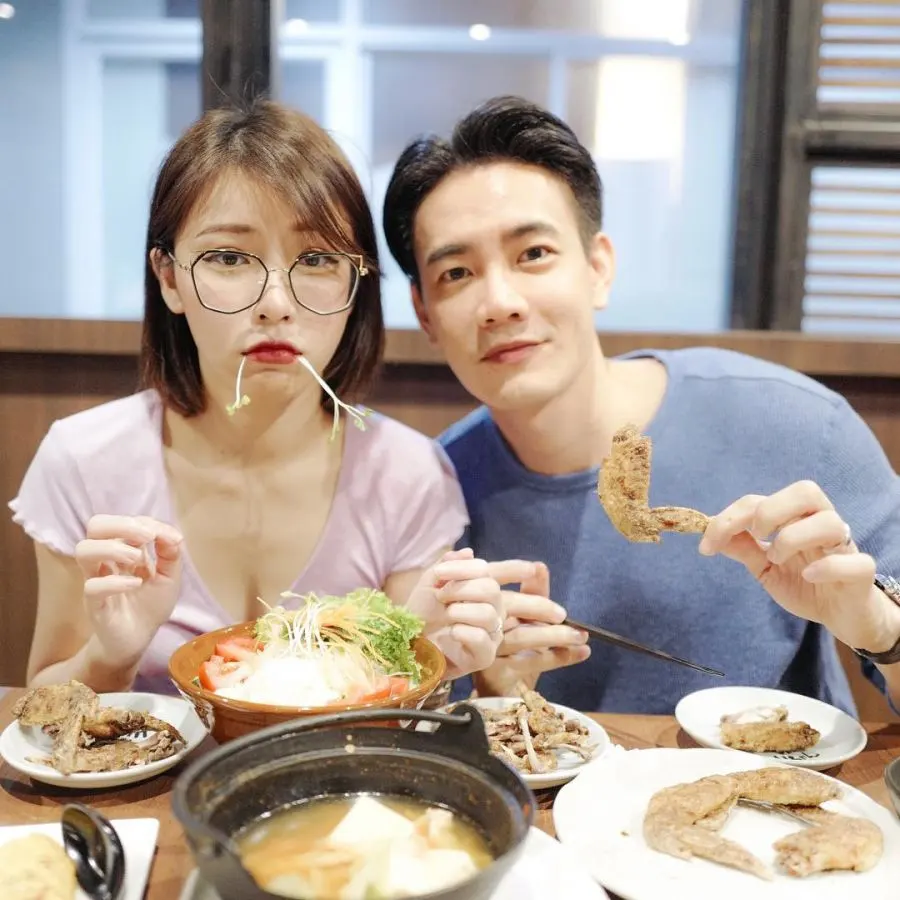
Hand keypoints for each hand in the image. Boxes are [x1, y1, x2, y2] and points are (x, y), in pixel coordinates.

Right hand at [75, 515, 183, 668]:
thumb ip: (171, 553)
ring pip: (84, 550)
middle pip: (95, 526)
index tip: (168, 537)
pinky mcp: (94, 604)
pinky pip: (91, 587)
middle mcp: (106, 559)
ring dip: (114, 548)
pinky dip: (115, 581)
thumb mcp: (169, 576)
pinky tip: (136, 584)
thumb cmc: (151, 604)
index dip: (146, 522)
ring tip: (138, 559)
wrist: (140, 639)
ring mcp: (96, 580)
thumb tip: (172, 533)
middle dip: (121, 524)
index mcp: (123, 548)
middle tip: (146, 537)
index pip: (123, 521)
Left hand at [407, 548, 504, 679]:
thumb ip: (446, 566)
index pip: (484, 570)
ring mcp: (492, 634)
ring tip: (446, 616)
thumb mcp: (429, 584)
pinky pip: (483, 639)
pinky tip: (450, 633)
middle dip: (461, 589)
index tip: (439, 573)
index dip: (462, 568)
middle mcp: (493, 610)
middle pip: (491, 590)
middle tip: (440, 597)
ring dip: (460, 611)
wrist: (409, 644)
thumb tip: (468, 552)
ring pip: (488, 614)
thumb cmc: (423, 613)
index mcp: (482, 590)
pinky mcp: (485, 656)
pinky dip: (463, 632)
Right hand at [472, 560, 589, 696]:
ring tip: (581, 636)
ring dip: (554, 635)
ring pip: (521, 637)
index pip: (493, 583)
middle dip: (540, 607)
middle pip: (508, 608)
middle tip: (565, 614)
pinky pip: (529, 662)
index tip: (534, 569)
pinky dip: (558, 657)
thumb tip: (539, 566)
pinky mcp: (495, 673)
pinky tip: (580, 653)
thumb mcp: (521, 619)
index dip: (511, 571)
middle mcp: (478, 625)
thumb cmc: (511, 648)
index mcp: (481, 605)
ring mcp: (486, 649)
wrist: (496, 690)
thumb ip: (532, 594)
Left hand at [699, 480, 891, 650]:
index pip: (759, 501)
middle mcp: (821, 523)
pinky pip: (855, 562)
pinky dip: (828, 567)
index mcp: (795, 518)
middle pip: (805, 491)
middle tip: (756, 536)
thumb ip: (743, 547)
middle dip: (770, 511)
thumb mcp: (764, 567)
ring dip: (794, 538)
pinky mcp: (861, 573)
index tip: (706, 545)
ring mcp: (844, 547)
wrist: (840, 615)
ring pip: (829, 522)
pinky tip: (809, 576)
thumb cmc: (803, 583)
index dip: (728, 519)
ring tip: (777, 559)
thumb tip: (709, 532)